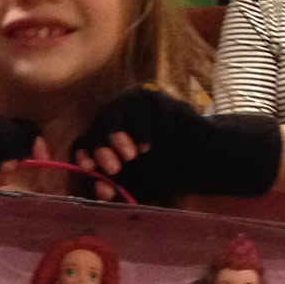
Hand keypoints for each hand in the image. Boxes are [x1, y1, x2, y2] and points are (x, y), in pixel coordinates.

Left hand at [72, 86, 192, 195]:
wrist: (201, 156)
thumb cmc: (166, 174)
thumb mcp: (139, 187)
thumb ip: (119, 190)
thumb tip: (101, 190)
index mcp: (104, 144)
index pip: (84, 145)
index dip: (83, 155)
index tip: (89, 168)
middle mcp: (113, 122)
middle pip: (94, 129)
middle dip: (101, 150)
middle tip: (114, 168)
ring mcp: (129, 105)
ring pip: (111, 116)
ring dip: (117, 137)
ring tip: (134, 155)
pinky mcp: (148, 93)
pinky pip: (134, 107)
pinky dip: (140, 128)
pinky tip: (148, 146)